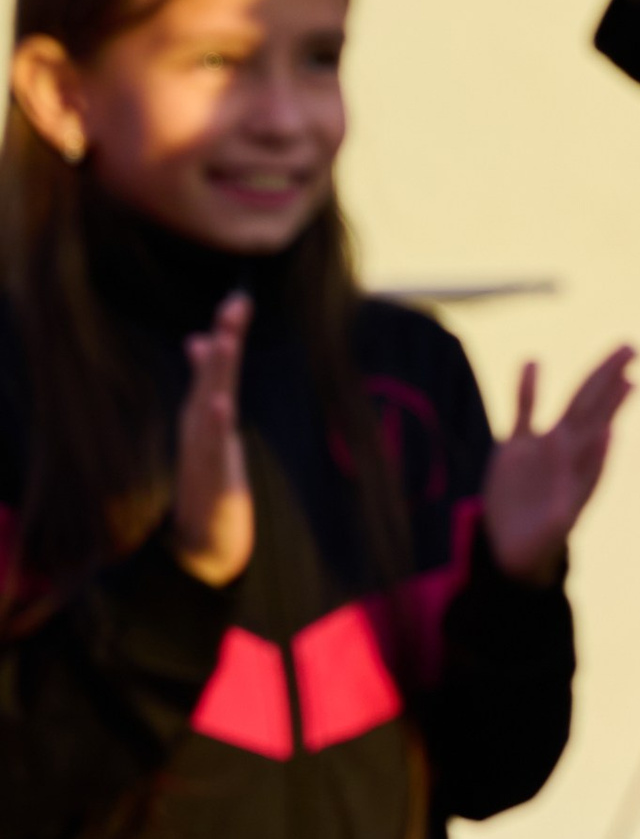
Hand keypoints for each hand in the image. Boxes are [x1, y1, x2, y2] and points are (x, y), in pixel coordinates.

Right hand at [172, 293, 254, 585]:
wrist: (201, 540)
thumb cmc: (207, 476)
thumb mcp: (212, 425)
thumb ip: (206, 382)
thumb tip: (200, 339)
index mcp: (203, 413)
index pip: (217, 366)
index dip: (228, 332)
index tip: (241, 298)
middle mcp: (199, 427)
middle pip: (213, 377)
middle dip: (225, 340)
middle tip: (235, 304)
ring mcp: (201, 452)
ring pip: (208, 406)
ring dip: (216, 374)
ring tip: (226, 341)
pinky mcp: (210, 480)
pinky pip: (210, 449)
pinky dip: (214, 426)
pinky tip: (220, 404)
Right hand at [481, 347, 636, 581]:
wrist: (513, 553)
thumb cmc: (542, 545)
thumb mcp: (555, 527)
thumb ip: (568, 499)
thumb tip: (596, 452)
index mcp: (581, 470)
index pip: (602, 427)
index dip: (616, 403)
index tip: (633, 380)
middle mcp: (567, 453)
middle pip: (592, 406)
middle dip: (611, 377)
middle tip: (635, 347)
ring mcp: (543, 448)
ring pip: (569, 404)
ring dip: (590, 378)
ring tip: (609, 353)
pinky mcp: (515, 450)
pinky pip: (523, 412)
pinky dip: (527, 389)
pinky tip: (533, 362)